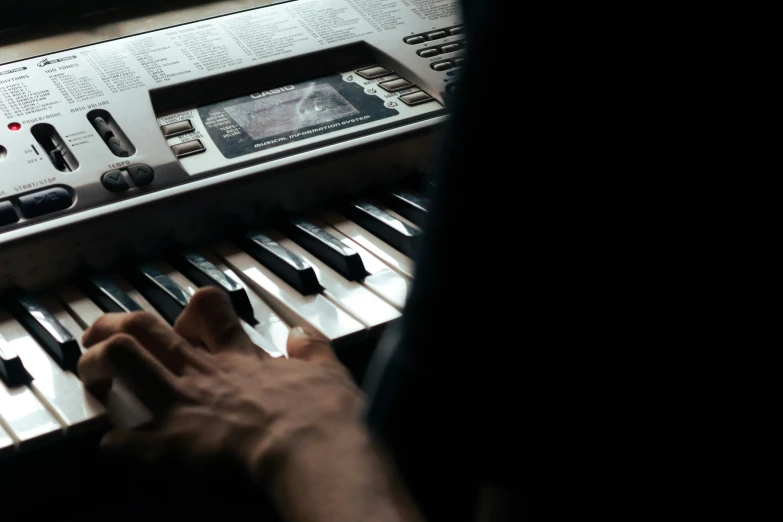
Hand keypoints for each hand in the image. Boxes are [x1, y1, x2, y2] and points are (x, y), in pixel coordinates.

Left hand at [78, 287, 421, 521]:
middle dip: (114, 327)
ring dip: (98, 365)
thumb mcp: (328, 371)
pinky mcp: (166, 447)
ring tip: (92, 372)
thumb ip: (313, 348)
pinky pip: (118, 439)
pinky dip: (114, 442)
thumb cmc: (323, 415)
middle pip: (144, 328)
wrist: (311, 452)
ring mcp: (179, 406)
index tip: (186, 320)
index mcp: (238, 358)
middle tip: (102, 334)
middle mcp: (202, 374)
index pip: (207, 309)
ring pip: (119, 360)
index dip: (191, 308)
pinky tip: (115, 444)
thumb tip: (301, 334)